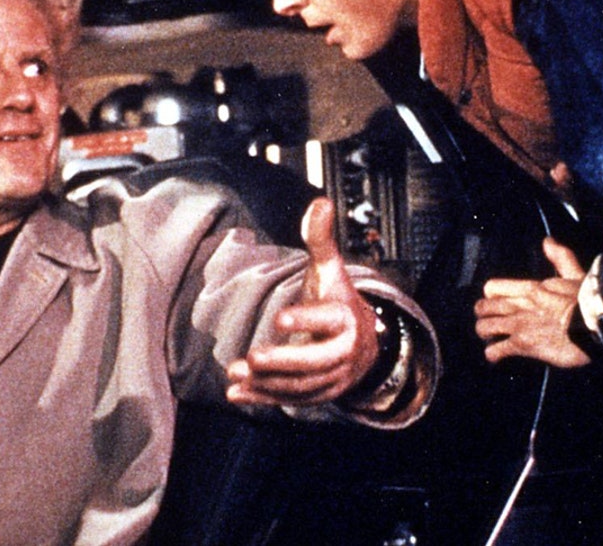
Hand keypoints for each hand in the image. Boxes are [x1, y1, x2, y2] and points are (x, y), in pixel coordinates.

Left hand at [227, 197, 380, 406]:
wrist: (366, 345)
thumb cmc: (339, 302)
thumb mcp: (331, 270)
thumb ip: (320, 240)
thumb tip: (319, 202)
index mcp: (346, 318)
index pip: (328, 319)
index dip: (306, 319)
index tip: (279, 318)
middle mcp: (343, 352)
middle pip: (315, 361)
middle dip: (283, 362)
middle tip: (251, 358)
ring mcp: (332, 378)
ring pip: (301, 385)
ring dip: (267, 383)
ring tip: (235, 374)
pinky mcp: (318, 395)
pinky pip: (290, 400)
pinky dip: (263, 399)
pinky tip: (236, 394)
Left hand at [474, 237, 590, 367]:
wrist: (596, 325)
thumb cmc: (589, 302)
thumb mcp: (575, 274)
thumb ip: (560, 257)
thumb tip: (548, 241)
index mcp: (530, 288)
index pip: (492, 287)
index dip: (490, 296)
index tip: (496, 302)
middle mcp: (519, 305)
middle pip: (483, 307)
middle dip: (483, 315)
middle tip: (490, 322)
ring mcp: (518, 325)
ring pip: (483, 327)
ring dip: (485, 334)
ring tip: (491, 339)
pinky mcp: (522, 345)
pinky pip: (495, 350)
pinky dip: (493, 354)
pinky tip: (496, 357)